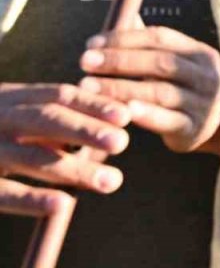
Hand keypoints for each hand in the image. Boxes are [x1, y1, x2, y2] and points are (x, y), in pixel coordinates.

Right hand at [0, 83, 131, 215]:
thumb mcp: (14, 116)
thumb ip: (51, 123)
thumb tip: (105, 130)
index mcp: (12, 99)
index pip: (57, 96)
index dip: (92, 104)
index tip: (126, 115)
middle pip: (46, 120)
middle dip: (86, 130)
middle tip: (122, 142)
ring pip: (31, 158)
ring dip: (74, 170)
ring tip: (113, 181)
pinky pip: (3, 192)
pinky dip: (32, 199)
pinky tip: (62, 205)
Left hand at [79, 27, 219, 153]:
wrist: (218, 129)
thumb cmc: (185, 91)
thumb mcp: (177, 65)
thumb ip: (151, 45)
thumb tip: (124, 12)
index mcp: (200, 53)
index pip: (161, 37)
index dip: (124, 38)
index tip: (91, 43)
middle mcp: (207, 75)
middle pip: (160, 62)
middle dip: (119, 60)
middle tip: (84, 62)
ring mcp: (204, 102)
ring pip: (160, 91)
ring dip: (121, 88)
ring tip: (89, 87)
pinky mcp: (196, 128)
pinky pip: (168, 120)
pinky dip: (146, 114)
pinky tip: (123, 110)